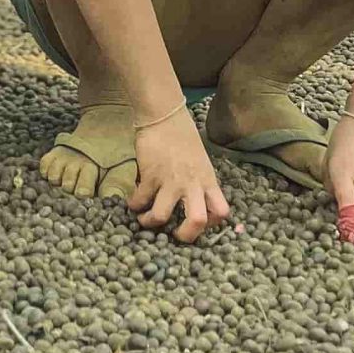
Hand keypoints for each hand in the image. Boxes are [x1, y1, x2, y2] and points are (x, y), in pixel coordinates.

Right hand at [130, 109, 230, 243]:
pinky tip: (132, 202)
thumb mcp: (201, 162)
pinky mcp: (150, 176)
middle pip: (197, 221)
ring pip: (161, 216)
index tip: (198, 223)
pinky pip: (140, 200)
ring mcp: (170, 181)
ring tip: (145, 220)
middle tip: (174, 236)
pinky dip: (134, 205)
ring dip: (150, 222)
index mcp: (208, 181)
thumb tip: (190, 201)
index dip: (211, 224)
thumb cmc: (183, 137)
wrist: (165, 116)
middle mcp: (192, 185)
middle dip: (185, 235)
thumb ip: (199, 182)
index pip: (221, 212)